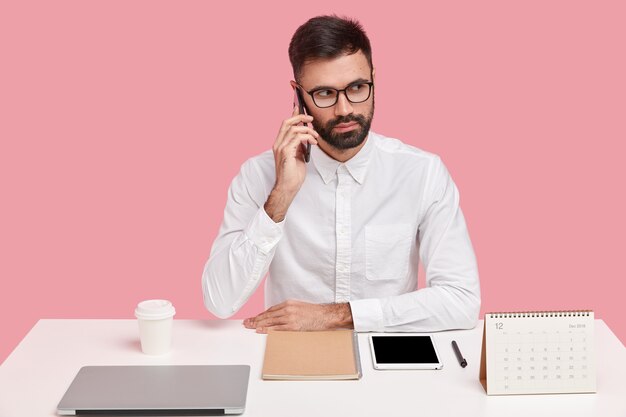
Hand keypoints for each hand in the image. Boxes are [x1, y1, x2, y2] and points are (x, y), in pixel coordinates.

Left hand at [243, 300, 352, 332]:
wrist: (326, 315)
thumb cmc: (314, 312)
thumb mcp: (299, 307)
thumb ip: (288, 310)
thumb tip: (278, 316)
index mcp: (288, 303)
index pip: (270, 309)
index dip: (260, 314)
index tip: (253, 318)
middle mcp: (287, 309)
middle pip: (267, 315)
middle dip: (256, 319)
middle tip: (247, 322)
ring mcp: (290, 317)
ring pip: (270, 321)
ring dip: (258, 324)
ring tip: (250, 327)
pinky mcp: (293, 326)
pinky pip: (277, 329)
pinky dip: (267, 330)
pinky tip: (260, 331)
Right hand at [264, 107, 318, 221]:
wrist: (288, 187)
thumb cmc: (292, 174)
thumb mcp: (297, 156)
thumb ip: (298, 146)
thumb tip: (305, 137)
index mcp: (279, 144)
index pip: (285, 125)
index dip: (293, 115)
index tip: (300, 108)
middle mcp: (278, 144)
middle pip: (287, 123)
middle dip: (300, 117)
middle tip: (311, 119)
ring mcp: (280, 148)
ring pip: (293, 129)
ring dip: (307, 130)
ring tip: (315, 137)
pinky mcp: (286, 153)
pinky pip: (297, 138)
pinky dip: (307, 138)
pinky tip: (313, 142)